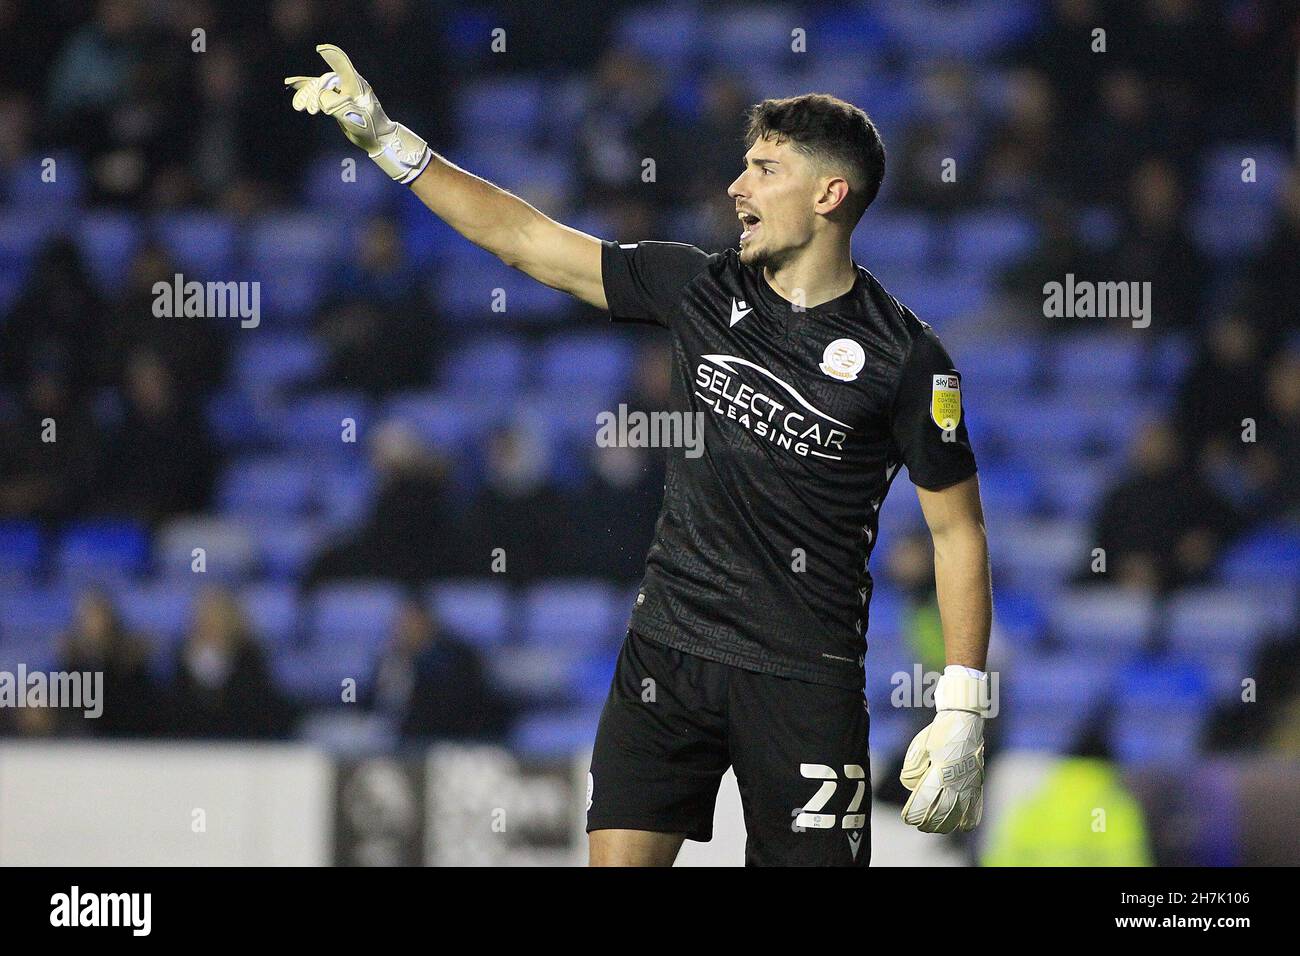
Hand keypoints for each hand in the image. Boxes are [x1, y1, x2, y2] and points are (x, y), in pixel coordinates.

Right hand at [285, 44, 430, 183]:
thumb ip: (336, 105)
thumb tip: (319, 98)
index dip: (332, 55)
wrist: (376, 138)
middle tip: (308, 110)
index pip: (342, 64)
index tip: (321, 49)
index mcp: (355, 84)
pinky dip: (305, 89)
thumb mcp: (353, 117)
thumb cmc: (369, 127)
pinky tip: (290, 83)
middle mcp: (348, 83)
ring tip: (299, 108)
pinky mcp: (336, 98)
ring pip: (318, 86)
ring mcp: (341, 90)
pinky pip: (318, 90)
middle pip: (324, 80)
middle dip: (312, 93)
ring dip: (307, 95)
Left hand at [900, 668, 987, 832]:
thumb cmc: (939, 732)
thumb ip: (912, 768)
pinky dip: (969, 819)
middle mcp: (957, 780)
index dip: (915, 813)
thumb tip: (910, 786)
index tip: (907, 818)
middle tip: (919, 825)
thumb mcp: (919, 746)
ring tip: (935, 827)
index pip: (926, 800)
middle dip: (929, 822)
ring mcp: (970, 783)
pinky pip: (977, 807)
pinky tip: (961, 826)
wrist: (964, 720)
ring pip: (959, 814)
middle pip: (943, 812)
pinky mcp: (978, 783)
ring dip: (946, 824)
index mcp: (941, 770)